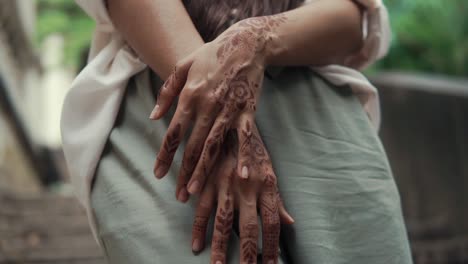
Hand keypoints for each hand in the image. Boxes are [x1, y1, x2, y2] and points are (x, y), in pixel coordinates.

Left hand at [150, 14, 287, 200]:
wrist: (245, 43)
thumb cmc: (211, 55)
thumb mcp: (183, 66)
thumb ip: (167, 92)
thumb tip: (154, 117)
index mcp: (190, 96)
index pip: (173, 133)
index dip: (165, 155)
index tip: (158, 175)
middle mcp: (207, 106)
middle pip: (193, 146)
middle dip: (184, 172)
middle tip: (178, 195)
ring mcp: (229, 110)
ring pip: (214, 146)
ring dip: (204, 171)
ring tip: (195, 192)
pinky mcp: (247, 111)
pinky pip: (245, 137)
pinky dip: (244, 156)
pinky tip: (241, 175)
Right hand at [191, 127, 293, 263]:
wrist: (231, 119)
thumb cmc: (253, 148)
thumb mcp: (270, 171)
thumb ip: (278, 199)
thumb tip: (290, 223)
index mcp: (266, 185)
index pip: (272, 223)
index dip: (272, 246)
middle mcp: (246, 188)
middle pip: (248, 227)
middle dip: (248, 254)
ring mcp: (225, 185)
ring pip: (223, 222)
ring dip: (220, 246)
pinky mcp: (207, 181)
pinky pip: (201, 208)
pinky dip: (198, 228)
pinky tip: (196, 245)